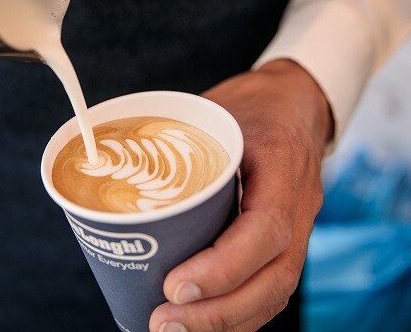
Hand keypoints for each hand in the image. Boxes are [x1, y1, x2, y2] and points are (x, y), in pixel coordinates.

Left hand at [150, 59, 333, 330]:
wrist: (296, 101)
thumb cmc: (248, 104)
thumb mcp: (212, 111)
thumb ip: (174, 144)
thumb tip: (108, 172)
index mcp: (282, 164)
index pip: (265, 230)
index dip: (222, 267)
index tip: (173, 287)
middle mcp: (299, 203)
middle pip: (274, 277)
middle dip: (217, 312)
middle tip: (163, 322)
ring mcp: (301, 226)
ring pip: (276, 291)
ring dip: (226, 323)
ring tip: (173, 330)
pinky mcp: (290, 241)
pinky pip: (272, 288)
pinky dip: (238, 315)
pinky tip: (203, 324)